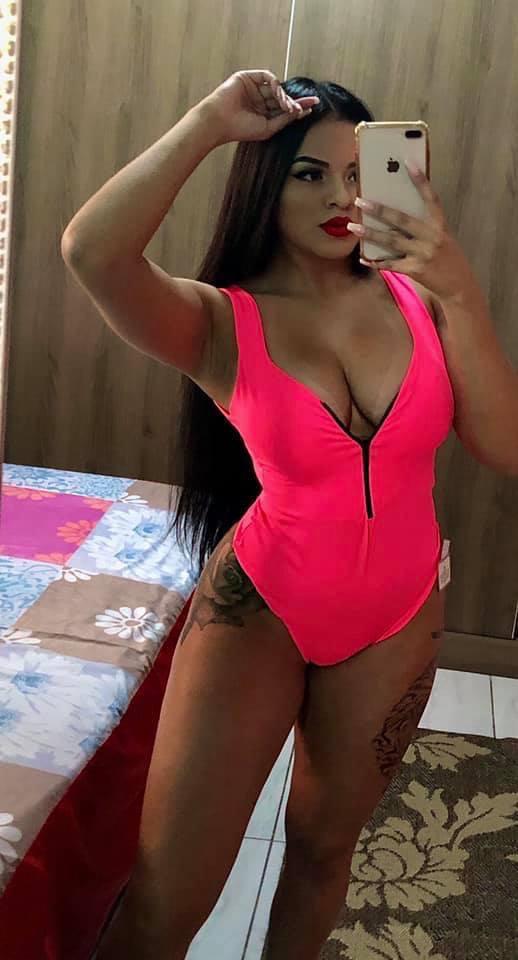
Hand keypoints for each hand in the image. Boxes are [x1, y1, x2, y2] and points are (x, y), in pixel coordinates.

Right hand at [201, 70, 319, 143]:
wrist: (220, 122)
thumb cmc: (240, 129)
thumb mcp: (268, 127)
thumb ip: (285, 119)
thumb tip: (302, 112)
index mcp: (262, 112)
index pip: (283, 107)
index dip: (298, 106)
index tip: (313, 105)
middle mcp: (259, 99)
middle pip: (282, 96)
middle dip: (293, 102)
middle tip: (300, 108)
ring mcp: (253, 87)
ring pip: (276, 87)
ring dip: (284, 96)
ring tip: (288, 106)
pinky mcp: (247, 77)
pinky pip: (268, 77)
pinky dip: (276, 84)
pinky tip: (278, 95)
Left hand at [350, 162, 477, 302]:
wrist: (458, 285)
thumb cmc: (447, 257)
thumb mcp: (441, 237)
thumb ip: (423, 226)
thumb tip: (394, 215)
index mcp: (439, 224)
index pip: (430, 198)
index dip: (420, 180)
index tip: (408, 162)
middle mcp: (431, 237)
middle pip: (401, 219)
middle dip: (379, 210)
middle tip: (360, 201)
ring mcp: (422, 253)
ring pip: (391, 240)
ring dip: (369, 233)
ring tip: (352, 227)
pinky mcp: (414, 270)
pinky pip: (390, 264)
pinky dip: (375, 261)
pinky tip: (362, 257)